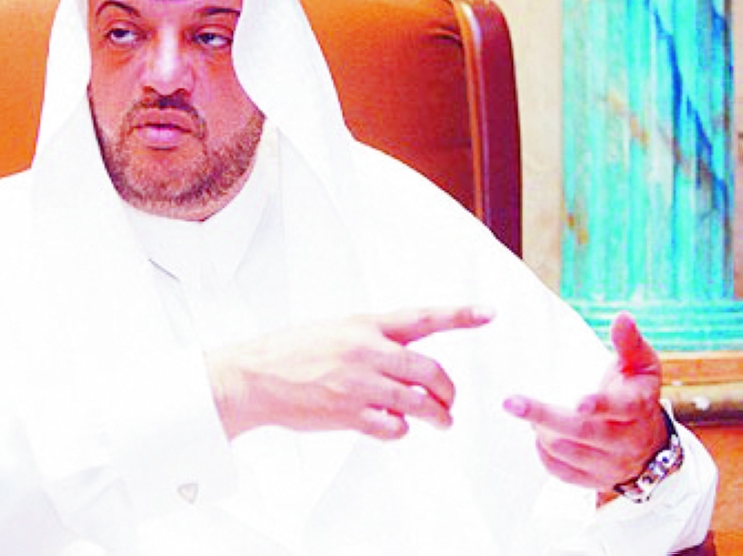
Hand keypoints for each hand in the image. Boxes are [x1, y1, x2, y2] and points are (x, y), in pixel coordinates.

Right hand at [207, 306, 491, 439]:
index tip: (488, 313)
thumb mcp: (334, 331)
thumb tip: (401, 356)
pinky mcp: (350, 414)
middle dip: (448, 390)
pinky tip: (394, 427)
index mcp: (364, 326)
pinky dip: (401, 430)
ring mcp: (360, 385)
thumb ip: (370, 340)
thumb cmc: (290, 353)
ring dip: (437, 416)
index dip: (459, 315)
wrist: (254, 378)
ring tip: (441, 421)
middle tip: (450, 400)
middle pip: (431, 370)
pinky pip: (394, 427)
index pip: (422, 318)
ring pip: (420, 403)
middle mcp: (367, 352)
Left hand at [503, 312, 668, 493]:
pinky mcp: (596, 481)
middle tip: (512, 402)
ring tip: (525, 410)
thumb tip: (622, 317)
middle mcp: (626, 441)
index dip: (599, 406)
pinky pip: (562, 472)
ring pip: (569, 453)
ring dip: (542, 432)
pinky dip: (544, 454)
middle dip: (545, 417)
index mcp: (638, 408)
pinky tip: (537, 434)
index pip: (621, 409)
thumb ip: (629, 342)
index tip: (578, 402)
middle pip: (583, 433)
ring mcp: (610, 464)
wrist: (652, 445)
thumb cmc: (637, 394)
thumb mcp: (641, 366)